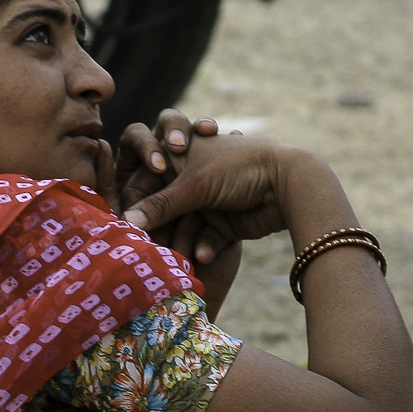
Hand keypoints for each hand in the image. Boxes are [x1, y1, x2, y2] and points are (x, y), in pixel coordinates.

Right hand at [113, 109, 241, 309]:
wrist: (287, 183)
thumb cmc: (239, 168)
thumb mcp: (194, 184)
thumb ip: (158, 205)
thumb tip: (125, 223)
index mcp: (180, 154)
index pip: (145, 169)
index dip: (135, 191)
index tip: (128, 210)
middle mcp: (191, 178)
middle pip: (161, 207)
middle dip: (160, 225)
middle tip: (150, 239)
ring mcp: (207, 202)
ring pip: (182, 228)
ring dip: (181, 240)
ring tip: (175, 256)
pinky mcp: (223, 224)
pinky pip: (205, 239)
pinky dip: (205, 246)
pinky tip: (203, 257)